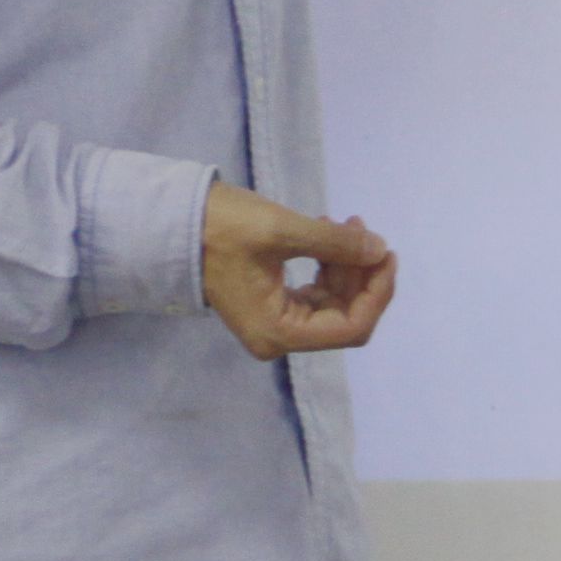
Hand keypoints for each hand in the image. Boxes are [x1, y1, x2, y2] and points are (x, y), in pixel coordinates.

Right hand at [201, 184, 395, 360]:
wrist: (174, 222)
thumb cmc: (223, 228)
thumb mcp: (282, 231)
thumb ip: (336, 244)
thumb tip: (379, 250)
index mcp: (280, 333)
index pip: (350, 327)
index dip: (377, 292)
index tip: (386, 253)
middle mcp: (279, 338)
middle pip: (344, 316)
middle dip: (362, 274)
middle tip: (363, 227)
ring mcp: (274, 323)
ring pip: (332, 303)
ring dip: (346, 265)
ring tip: (344, 222)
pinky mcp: (271, 305)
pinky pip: (315, 293)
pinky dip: (328, 266)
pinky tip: (327, 233)